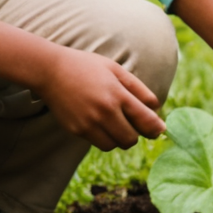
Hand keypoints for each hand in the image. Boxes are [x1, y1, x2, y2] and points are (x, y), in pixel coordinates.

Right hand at [34, 47, 166, 151]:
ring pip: (115, 145)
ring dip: (120, 138)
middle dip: (136, 134)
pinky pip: (99, 143)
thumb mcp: (116, 70)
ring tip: (116, 122)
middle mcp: (104, 112)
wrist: (52, 71)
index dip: (156, 129)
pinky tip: (101, 122)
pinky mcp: (77, 131)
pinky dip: (105, 137)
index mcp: (117, 94)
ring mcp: (89, 123)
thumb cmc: (87, 67)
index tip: (160, 130)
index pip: (145, 120)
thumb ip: (138, 89)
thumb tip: (156, 108)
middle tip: (134, 123)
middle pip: (131, 139)